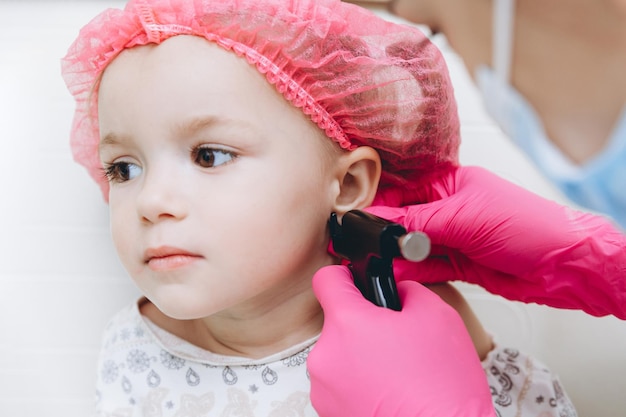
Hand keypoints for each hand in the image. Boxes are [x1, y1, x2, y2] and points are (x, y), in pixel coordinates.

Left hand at [308, 265, 495, 416]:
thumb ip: (407, 290)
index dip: (344, 276)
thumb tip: (395, 291)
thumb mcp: (436, 315)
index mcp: (347, 323)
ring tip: (395, 371)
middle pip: (337, 322)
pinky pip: (340, 384)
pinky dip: (359, 384)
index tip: (353, 281)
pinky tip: (387, 390)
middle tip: (394, 340)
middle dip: (363, 325)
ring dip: (360, 357)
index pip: (327, 279)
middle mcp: (326, 355)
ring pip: (339, 355)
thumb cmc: (442, 387)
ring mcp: (323, 388)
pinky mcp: (328, 411)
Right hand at [367, 166, 625, 318]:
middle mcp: (450, 209)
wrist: (562, 264)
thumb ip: (417, 222)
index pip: (406, 191)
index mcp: (452, 184)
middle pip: (407, 220)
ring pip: (414, 246)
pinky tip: (395, 274)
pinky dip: (412, 271)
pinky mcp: (459, 264)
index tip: (360, 219)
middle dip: (385, 232)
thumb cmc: (525, 224)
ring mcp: (454, 238)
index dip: (382, 205)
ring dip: (396, 254)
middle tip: (361, 244)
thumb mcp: (462, 217)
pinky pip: (427, 267)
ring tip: (373, 262)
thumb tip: (378, 221)